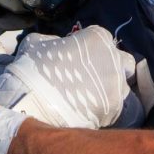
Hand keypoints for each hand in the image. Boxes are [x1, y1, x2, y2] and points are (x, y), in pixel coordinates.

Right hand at [0, 25, 143, 128]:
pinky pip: (123, 109)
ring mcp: (118, 83)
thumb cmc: (31, 68)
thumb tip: (59, 45)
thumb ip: (56, 41)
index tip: (84, 61)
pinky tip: (99, 115)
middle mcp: (114, 58)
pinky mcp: (117, 108)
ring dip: (113, 92)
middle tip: (96, 81)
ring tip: (95, 101)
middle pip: (123, 62)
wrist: (29, 101)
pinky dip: (114, 112)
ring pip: (125, 86)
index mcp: (97, 38)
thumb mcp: (38, 43)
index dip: (94, 51)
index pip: (103, 40)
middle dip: (113, 69)